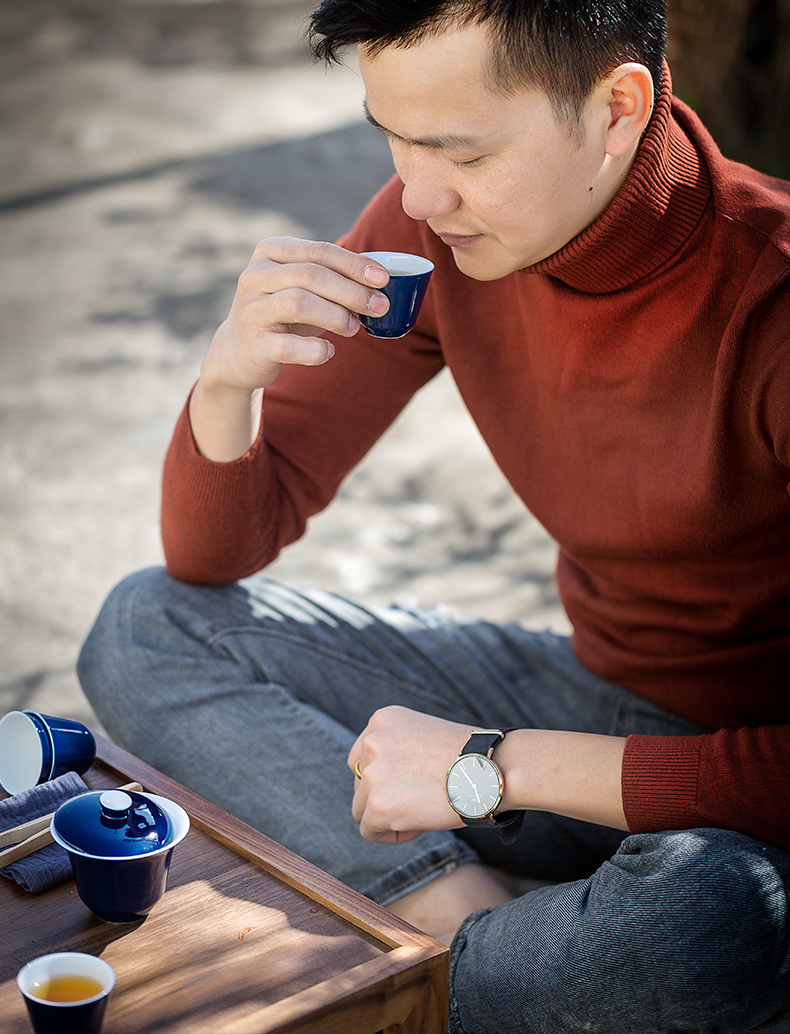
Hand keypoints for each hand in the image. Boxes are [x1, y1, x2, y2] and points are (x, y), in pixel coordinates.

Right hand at [200, 237, 389, 392]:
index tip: (383, 279)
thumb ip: (334, 280)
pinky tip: (329, 352)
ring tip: (354, 328)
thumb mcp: (304, 289)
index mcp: (270, 252)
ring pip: (299, 303)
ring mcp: (251, 310)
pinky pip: (290, 346)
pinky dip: (316, 350)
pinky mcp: (253, 344)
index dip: (354, 264)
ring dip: (336, 316)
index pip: (318, 251)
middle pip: (311, 275)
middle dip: (351, 291)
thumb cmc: (283, 315)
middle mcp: (255, 276)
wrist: (238, 351)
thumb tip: (381, 286)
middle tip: (379, 307)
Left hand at [348, 706, 473, 844]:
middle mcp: (371, 741)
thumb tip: (383, 783)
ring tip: (423, 811)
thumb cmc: (469, 757)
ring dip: (388, 816)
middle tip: (420, 799)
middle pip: (360, 783)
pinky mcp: (378, 805)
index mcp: (382, 720)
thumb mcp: (423, 736)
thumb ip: (397, 750)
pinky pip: (370, 831)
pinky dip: (393, 835)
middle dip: (385, 796)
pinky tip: (419, 824)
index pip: (363, 757)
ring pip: (362, 809)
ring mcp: (372, 773)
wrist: (493, 769)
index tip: (413, 782)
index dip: (386, 777)